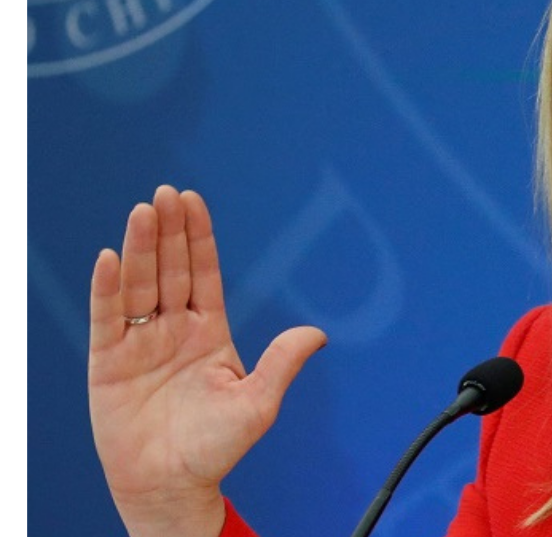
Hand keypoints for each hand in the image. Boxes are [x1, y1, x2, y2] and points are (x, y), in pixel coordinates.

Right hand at [88, 186, 326, 536]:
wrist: (171, 485)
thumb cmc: (215, 448)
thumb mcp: (257, 403)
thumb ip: (281, 364)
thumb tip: (317, 334)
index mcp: (208, 332)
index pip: (203, 274)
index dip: (198, 238)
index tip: (192, 201)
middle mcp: (172, 330)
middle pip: (169, 270)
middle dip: (168, 231)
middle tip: (165, 192)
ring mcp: (139, 344)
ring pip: (139, 285)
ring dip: (140, 248)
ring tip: (142, 212)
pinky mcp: (107, 362)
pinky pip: (107, 318)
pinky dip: (107, 288)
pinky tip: (110, 257)